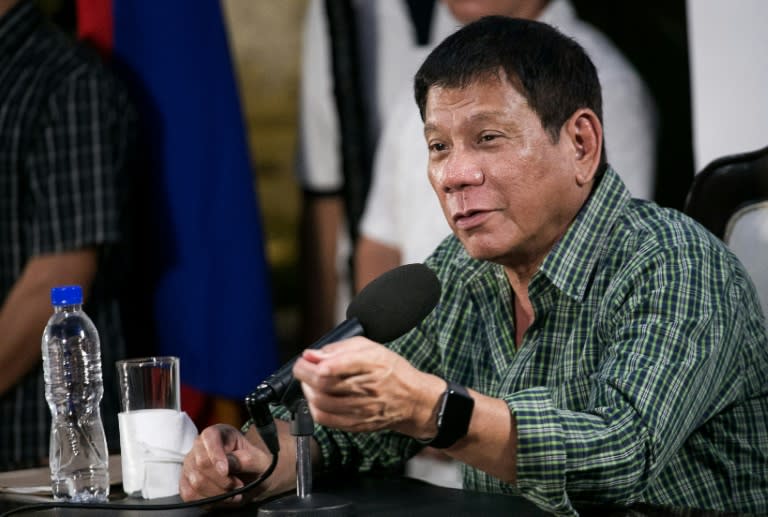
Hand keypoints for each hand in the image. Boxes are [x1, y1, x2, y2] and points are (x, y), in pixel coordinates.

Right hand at [179, 423, 272, 504]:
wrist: (251, 480)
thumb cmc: (255, 465)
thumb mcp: (260, 460)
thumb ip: (246, 459)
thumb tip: (228, 464)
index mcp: (219, 432)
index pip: (210, 437)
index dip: (216, 455)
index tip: (226, 471)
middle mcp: (200, 446)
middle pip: (201, 463)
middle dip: (222, 480)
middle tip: (238, 485)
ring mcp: (191, 464)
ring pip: (196, 482)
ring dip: (218, 493)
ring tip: (234, 493)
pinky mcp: (186, 482)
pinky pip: (190, 495)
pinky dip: (209, 500)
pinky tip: (222, 498)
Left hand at [292, 337, 443, 437]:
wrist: (413, 400)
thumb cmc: (392, 370)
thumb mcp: (372, 349)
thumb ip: (340, 348)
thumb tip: (312, 354)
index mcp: (373, 364)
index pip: (340, 365)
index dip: (318, 363)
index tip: (306, 359)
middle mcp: (368, 387)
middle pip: (325, 383)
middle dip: (305, 374)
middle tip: (302, 367)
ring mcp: (362, 409)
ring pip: (321, 402)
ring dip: (307, 390)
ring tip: (309, 382)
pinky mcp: (357, 424)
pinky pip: (326, 419)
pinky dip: (314, 407)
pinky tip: (316, 398)